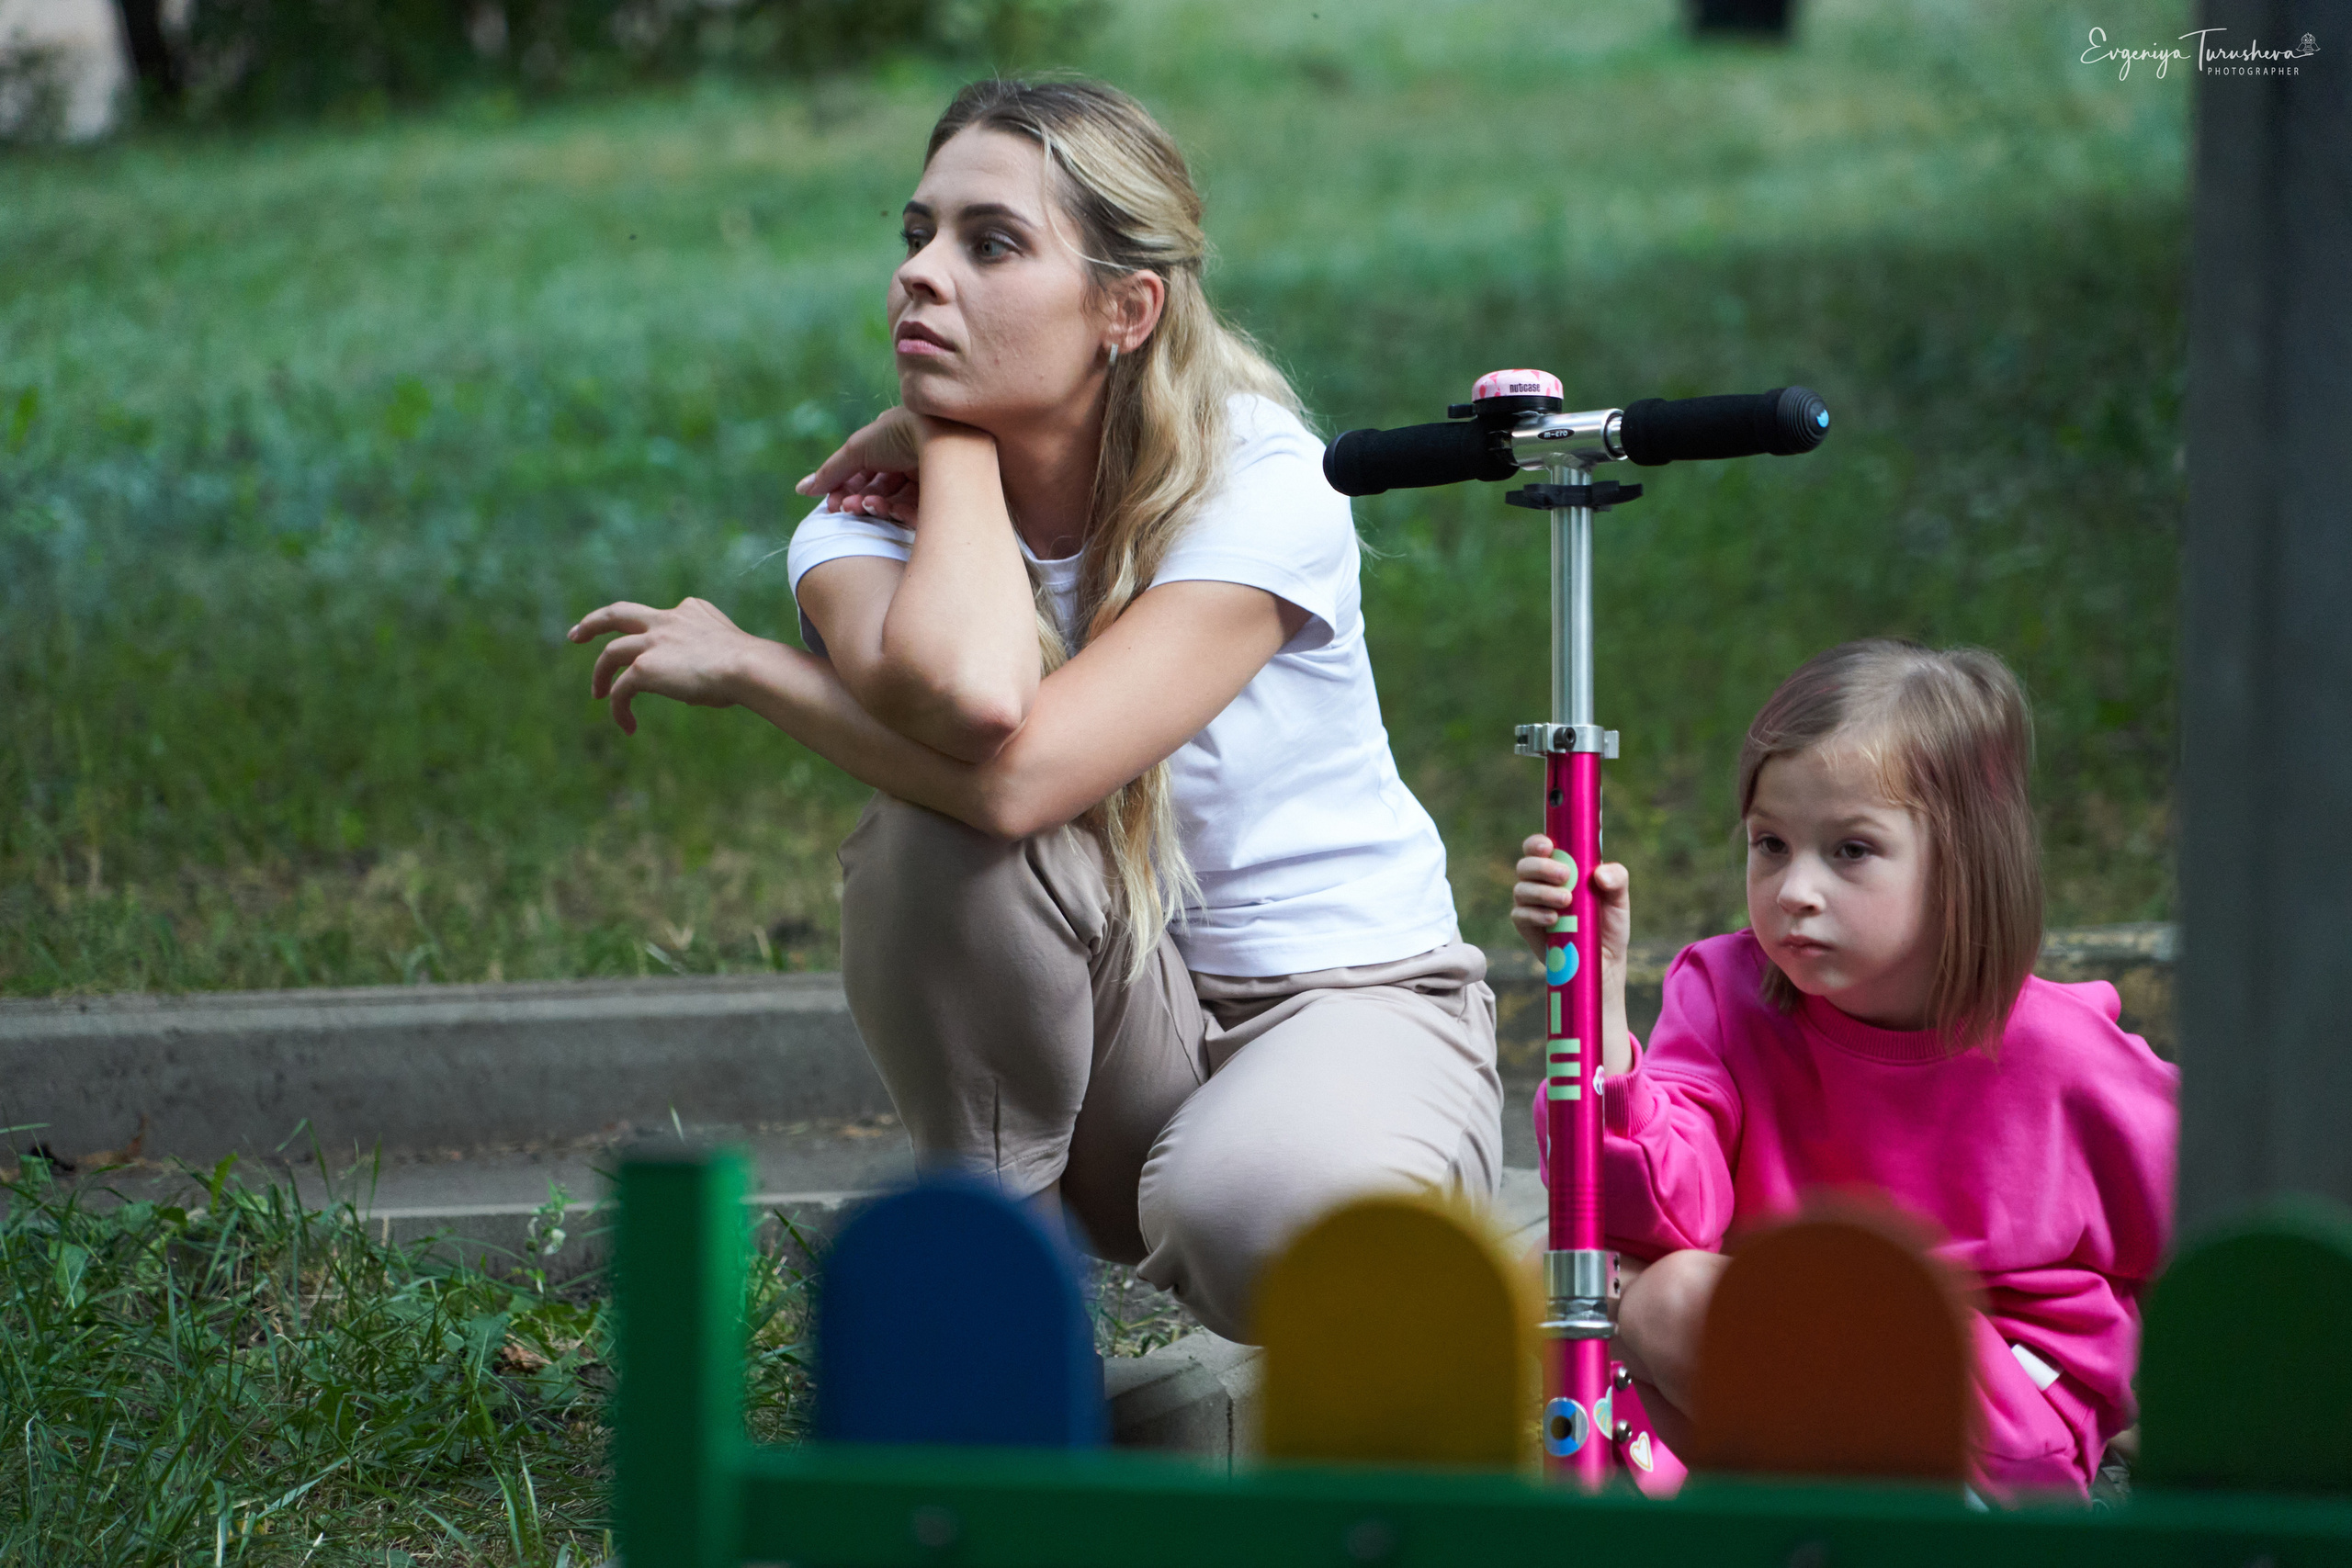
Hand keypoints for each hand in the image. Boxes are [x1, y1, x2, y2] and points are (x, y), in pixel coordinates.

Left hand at [569, 597, 756, 734]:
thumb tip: (697, 691)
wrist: (748, 667)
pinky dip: (619, 708)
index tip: (657, 648)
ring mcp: (652, 642)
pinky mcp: (643, 667)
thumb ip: (708, 663)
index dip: (659, 634)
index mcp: (691, 611)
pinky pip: (621, 691)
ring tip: (598, 694)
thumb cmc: (752, 668)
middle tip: (576, 635)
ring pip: (611, 653)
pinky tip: (628, 726)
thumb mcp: (729, 655)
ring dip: (600, 674)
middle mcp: (667, 620)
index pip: (665, 617)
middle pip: (619, 613)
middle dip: (594, 622)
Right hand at [794, 407, 981, 525]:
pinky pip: (918, 514)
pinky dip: (900, 515)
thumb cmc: (899, 433)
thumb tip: (802, 490)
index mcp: (893, 442)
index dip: (844, 489)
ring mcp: (929, 479)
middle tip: (846, 509)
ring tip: (867, 507)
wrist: (945, 437)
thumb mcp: (857, 449)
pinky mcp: (944, 498)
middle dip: (858, 501)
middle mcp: (912, 460)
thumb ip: (831, 471)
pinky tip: (890, 511)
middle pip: (878, 490)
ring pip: (895, 504)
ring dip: (875, 508)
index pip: (863, 472)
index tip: (830, 505)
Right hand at [1512, 834, 1632, 1072]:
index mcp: (1561, 869)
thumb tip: (1599, 874)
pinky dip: (1535, 914)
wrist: (1604, 965)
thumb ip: (1617, 879)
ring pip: (1521, 889)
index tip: (1549, 846)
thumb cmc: (1609, 927)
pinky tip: (1554, 919)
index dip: (1537, 843)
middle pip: (1525, 865)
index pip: (1539, 847)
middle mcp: (1541, 884)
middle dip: (1542, 867)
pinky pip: (1519, 914)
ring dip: (1541, 891)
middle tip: (1567, 877)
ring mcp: (1531, 905)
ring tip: (1566, 901)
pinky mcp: (1527, 927)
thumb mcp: (1620, 900)